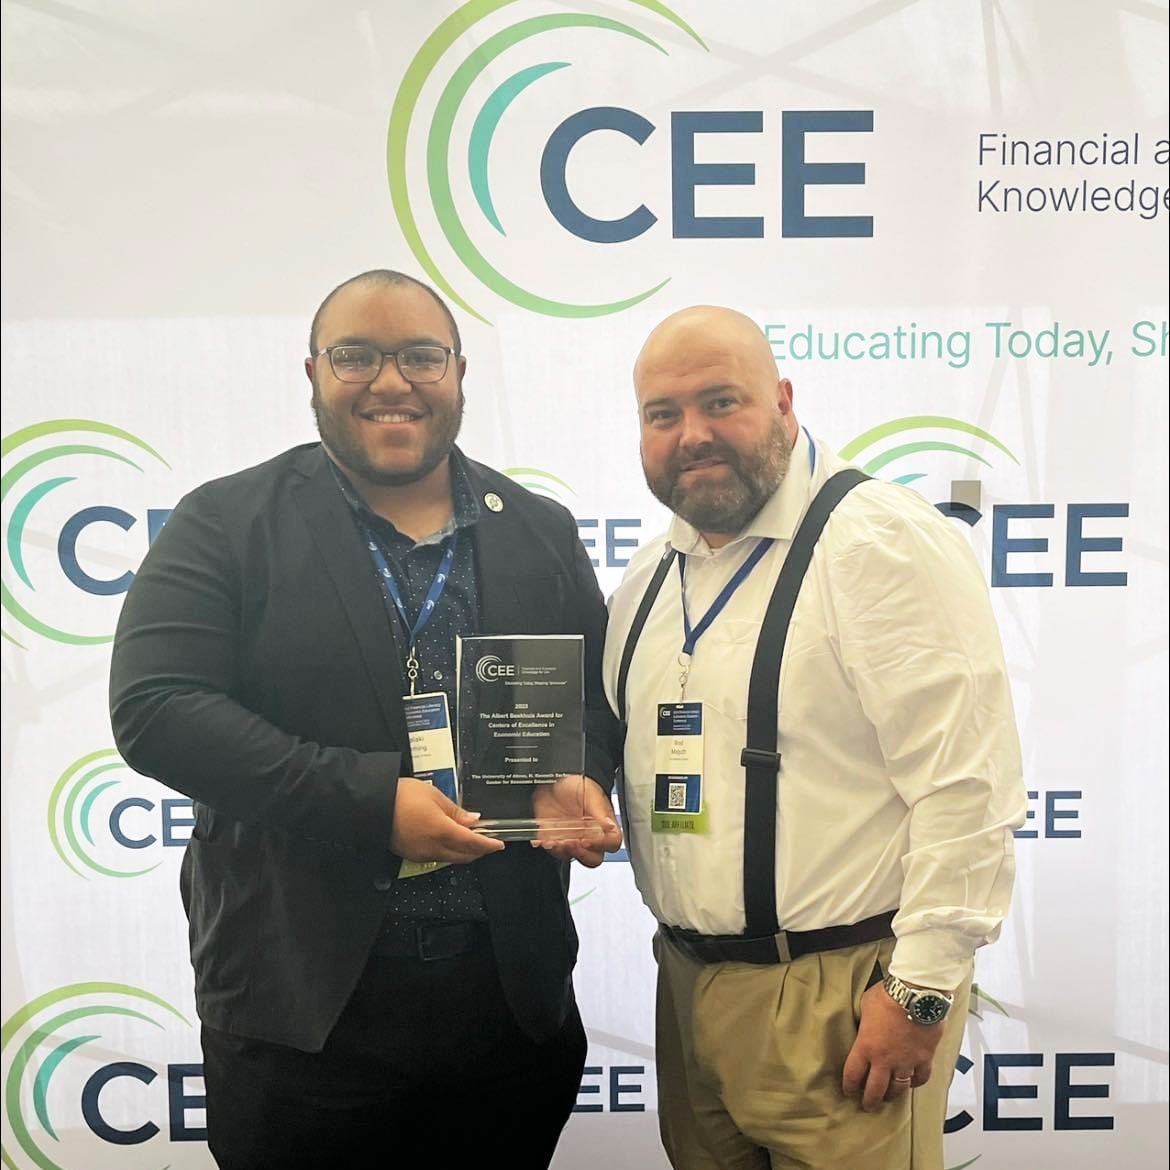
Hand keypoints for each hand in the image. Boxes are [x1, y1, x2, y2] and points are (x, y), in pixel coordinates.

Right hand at [390, 777, 504, 862]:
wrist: (372, 805)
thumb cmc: (401, 795)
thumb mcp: (434, 796)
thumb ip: (456, 811)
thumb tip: (473, 820)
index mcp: (442, 831)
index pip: (473, 843)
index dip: (488, 845)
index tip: (499, 844)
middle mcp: (433, 847)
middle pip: (464, 856)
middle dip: (479, 851)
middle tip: (488, 841)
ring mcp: (421, 853)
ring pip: (451, 858)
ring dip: (464, 852)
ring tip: (470, 839)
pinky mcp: (411, 855)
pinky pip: (437, 857)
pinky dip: (448, 852)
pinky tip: (449, 841)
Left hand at [530, 775, 622, 867]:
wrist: (559, 782)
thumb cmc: (580, 786)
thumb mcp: (591, 794)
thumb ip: (600, 811)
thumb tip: (610, 826)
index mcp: (603, 826)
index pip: (611, 843)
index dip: (601, 845)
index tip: (587, 840)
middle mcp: (590, 836)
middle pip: (594, 858)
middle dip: (581, 853)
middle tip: (571, 842)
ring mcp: (574, 839)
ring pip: (572, 856)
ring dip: (563, 851)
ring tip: (555, 841)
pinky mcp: (557, 839)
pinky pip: (553, 849)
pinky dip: (548, 845)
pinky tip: (544, 840)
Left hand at [841, 981, 945, 1110]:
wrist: (916, 994)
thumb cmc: (888, 996)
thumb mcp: (865, 1006)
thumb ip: (864, 1022)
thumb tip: (865, 1026)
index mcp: (866, 1047)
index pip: (853, 1074)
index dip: (849, 1086)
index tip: (849, 1091)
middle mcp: (885, 1060)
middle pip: (875, 1090)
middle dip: (869, 1100)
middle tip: (867, 1106)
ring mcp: (906, 1061)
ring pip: (898, 1088)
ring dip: (892, 1095)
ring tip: (888, 1098)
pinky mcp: (925, 1058)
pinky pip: (921, 1078)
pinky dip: (915, 1082)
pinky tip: (911, 1082)